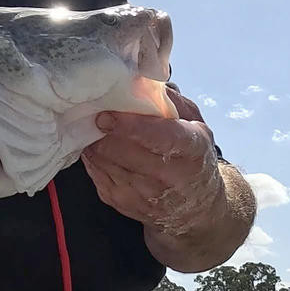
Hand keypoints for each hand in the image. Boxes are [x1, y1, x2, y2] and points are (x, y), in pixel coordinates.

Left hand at [81, 87, 224, 237]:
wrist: (196, 210)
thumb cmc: (194, 158)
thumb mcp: (195, 126)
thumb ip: (172, 102)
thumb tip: (143, 80)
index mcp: (191, 150)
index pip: (158, 137)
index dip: (129, 125)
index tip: (107, 114)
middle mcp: (168, 177)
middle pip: (121, 150)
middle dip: (104, 131)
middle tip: (97, 114)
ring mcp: (142, 194)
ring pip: (103, 160)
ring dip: (95, 141)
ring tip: (96, 128)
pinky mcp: (120, 203)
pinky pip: (95, 172)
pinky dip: (93, 156)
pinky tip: (99, 146)